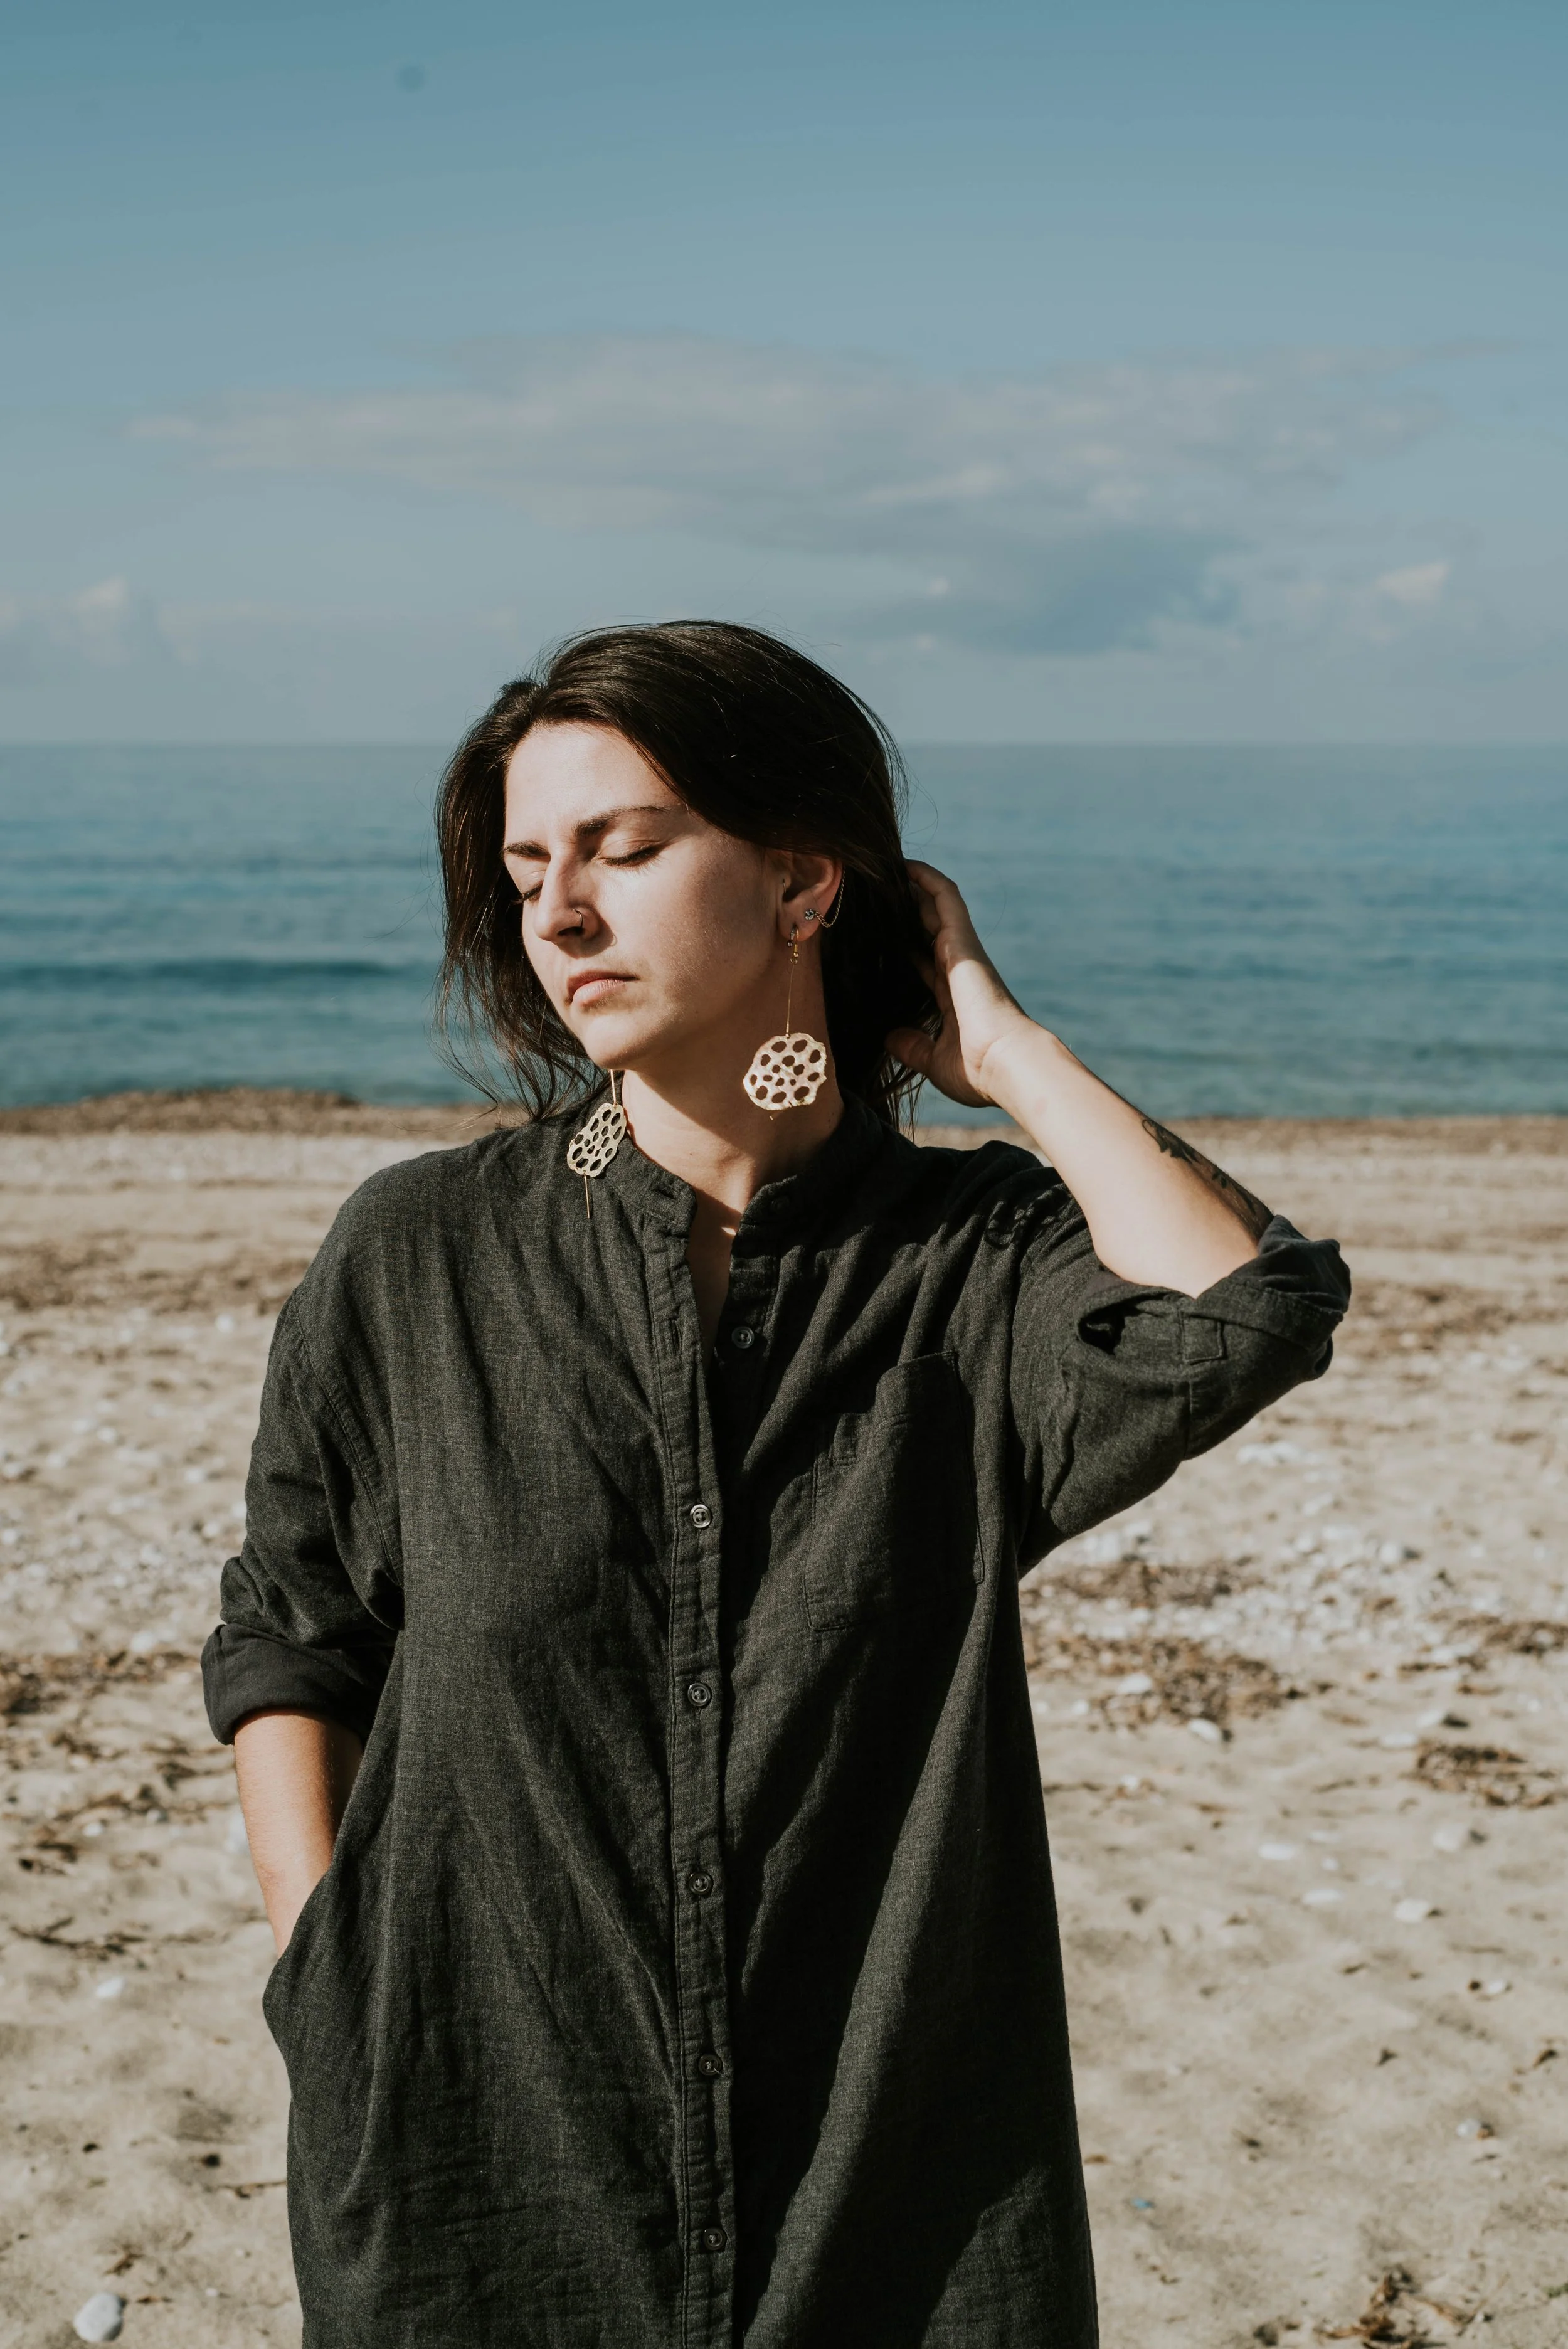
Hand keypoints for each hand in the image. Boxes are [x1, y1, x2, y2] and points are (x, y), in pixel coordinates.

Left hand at [885, 861, 1033, 1107]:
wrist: (1006, 1064)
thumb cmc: (977, 1070)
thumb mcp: (934, 1061)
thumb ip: (912, 1046)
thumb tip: (889, 1038)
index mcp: (951, 997)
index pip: (923, 963)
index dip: (904, 947)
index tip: (879, 935)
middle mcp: (957, 969)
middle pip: (928, 928)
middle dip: (906, 910)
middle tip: (876, 893)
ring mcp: (962, 952)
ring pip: (936, 907)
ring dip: (914, 887)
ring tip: (886, 868)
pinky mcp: (963, 940)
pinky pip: (946, 898)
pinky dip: (927, 879)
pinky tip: (905, 864)